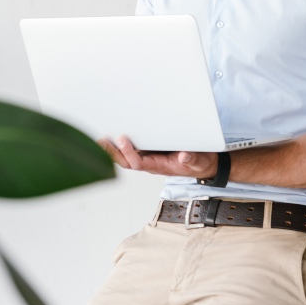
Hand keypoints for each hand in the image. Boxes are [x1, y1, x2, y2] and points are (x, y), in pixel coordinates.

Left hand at [98, 136, 217, 179]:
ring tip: (101, 139)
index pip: (139, 163)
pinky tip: (112, 137)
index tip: (123, 140)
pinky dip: (121, 146)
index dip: (129, 153)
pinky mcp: (151, 151)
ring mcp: (150, 158)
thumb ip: (192, 160)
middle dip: (113, 153)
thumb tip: (184, 156)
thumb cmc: (199, 163)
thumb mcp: (199, 161)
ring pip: (127, 158)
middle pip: (127, 162)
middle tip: (102, 141)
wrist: (203, 164)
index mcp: (160, 166)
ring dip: (113, 150)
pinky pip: (133, 151)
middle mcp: (151, 163)